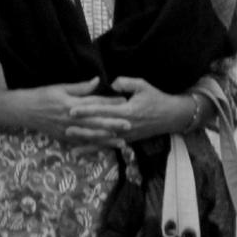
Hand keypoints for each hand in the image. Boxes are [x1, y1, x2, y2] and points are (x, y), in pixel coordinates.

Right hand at [23, 79, 124, 146]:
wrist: (25, 110)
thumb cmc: (43, 95)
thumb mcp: (61, 87)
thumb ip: (80, 87)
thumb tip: (97, 80)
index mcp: (72, 104)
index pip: (94, 103)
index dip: (110, 103)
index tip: (124, 102)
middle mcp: (71, 119)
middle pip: (95, 122)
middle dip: (113, 125)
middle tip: (129, 125)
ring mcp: (68, 131)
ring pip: (90, 137)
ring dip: (107, 140)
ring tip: (121, 142)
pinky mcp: (64, 138)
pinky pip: (81, 144)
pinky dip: (93, 148)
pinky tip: (103, 150)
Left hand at [71, 76, 194, 143]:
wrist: (170, 116)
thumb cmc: (155, 98)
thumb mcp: (142, 85)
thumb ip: (126, 83)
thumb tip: (111, 83)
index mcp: (126, 110)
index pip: (102, 110)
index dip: (86, 110)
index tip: (72, 109)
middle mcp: (125, 126)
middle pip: (100, 128)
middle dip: (82, 129)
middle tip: (65, 128)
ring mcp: (126, 136)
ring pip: (103, 141)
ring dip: (87, 143)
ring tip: (71, 146)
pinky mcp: (127, 140)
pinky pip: (110, 146)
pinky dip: (98, 150)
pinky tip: (87, 154)